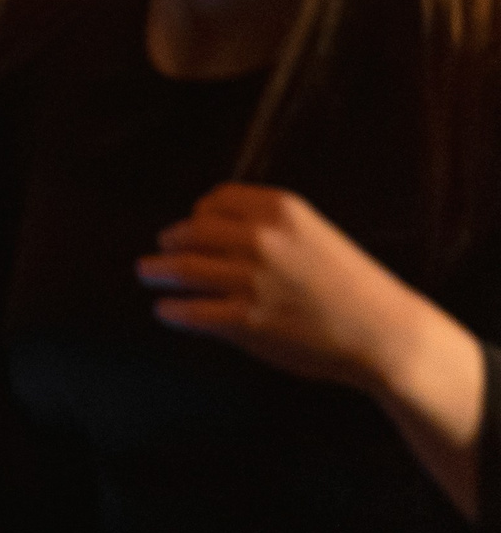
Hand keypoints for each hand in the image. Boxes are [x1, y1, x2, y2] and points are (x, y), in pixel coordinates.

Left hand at [137, 183, 442, 390]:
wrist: (385, 332)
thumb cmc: (350, 284)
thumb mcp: (312, 234)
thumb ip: (267, 225)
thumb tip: (210, 226)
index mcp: (280, 210)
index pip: (216, 199)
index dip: (199, 213)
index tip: (193, 223)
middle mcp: (261, 238)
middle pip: (192, 231)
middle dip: (171, 241)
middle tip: (160, 250)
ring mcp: (251, 279)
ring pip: (183, 269)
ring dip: (157, 271)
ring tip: (146, 273)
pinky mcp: (247, 319)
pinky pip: (193, 311)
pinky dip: (172, 310)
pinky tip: (165, 310)